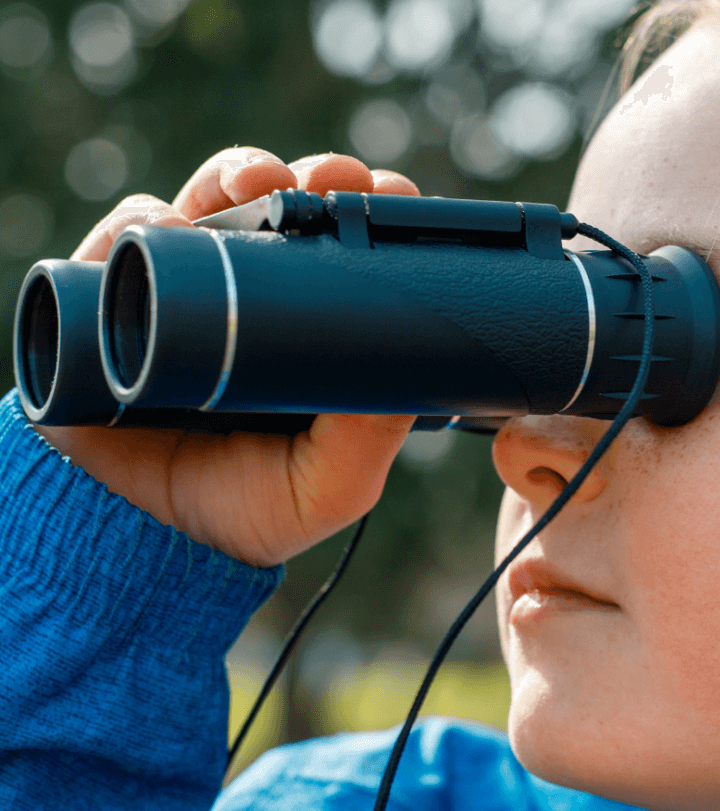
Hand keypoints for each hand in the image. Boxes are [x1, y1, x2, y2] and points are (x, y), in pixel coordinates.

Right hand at [37, 149, 421, 566]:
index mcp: (312, 329)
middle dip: (320, 179)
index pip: (349, 255)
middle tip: (339, 180)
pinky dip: (151, 219)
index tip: (395, 200)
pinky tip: (176, 225)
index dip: (374, 219)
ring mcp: (186, 286)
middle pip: (290, 211)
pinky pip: (131, 236)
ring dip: (242, 174)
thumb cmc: (250, 508)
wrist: (151, 538)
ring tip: (265, 180)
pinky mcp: (119, 292)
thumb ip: (370, 438)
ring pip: (214, 203)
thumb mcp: (331, 485)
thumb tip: (410, 372)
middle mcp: (252, 296)